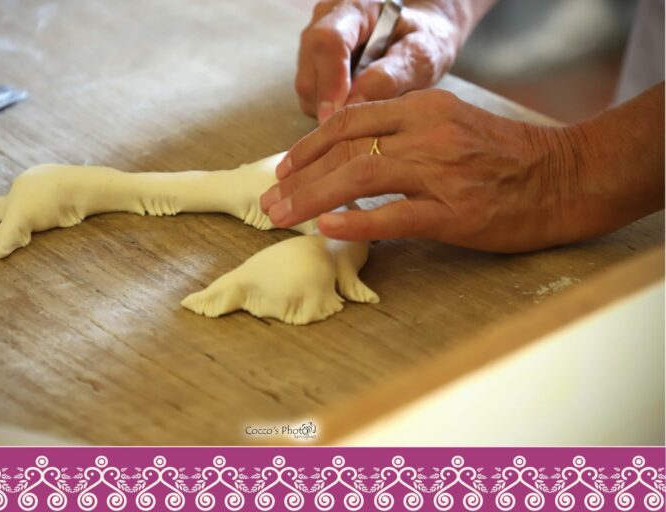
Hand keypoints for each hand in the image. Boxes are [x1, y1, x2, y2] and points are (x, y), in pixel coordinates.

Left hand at [259, 88, 662, 252]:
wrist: (568, 175)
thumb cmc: (508, 155)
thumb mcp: (453, 124)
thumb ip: (406, 131)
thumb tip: (355, 149)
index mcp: (425, 108)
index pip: (350, 121)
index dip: (310, 146)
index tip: (285, 169)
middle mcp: (428, 133)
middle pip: (346, 149)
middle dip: (300, 177)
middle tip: (269, 202)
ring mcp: (443, 172)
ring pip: (361, 178)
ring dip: (314, 198)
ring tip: (282, 217)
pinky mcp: (458, 211)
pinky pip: (397, 216)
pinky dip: (358, 222)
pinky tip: (327, 228)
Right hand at [295, 0, 475, 123]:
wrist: (420, 37)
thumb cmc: (425, 40)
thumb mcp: (421, 54)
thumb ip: (390, 76)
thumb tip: (353, 103)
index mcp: (354, 8)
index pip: (328, 42)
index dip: (330, 81)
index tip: (337, 114)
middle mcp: (325, 22)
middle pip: (309, 71)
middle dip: (330, 104)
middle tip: (360, 126)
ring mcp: (314, 46)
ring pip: (307, 89)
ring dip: (331, 109)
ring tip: (367, 112)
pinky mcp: (313, 69)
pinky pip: (311, 98)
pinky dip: (331, 111)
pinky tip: (358, 108)